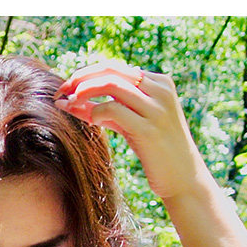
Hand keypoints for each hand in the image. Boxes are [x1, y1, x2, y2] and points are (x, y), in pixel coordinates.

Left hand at [54, 56, 208, 201]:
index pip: (117, 67)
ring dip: (84, 92)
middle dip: (81, 78)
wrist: (184, 179)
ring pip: (111, 84)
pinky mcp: (149, 129)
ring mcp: (156, 108)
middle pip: (111, 70)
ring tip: (69, 104)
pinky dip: (95, 111)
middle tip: (61, 91)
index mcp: (159, 83)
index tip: (68, 86)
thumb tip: (73, 102)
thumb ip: (110, 112)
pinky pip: (114, 109)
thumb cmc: (156, 154)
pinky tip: (90, 120)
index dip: (88, 73)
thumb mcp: (133, 126)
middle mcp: (160, 90)